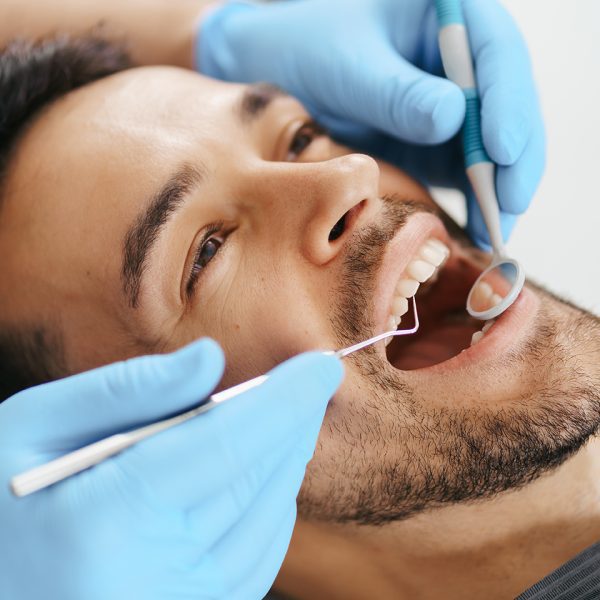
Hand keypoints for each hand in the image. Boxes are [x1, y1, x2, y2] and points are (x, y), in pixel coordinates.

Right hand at [0, 338, 342, 599]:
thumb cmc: (3, 502)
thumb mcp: (33, 427)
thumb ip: (126, 389)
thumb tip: (211, 360)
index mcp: (107, 520)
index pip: (226, 444)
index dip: (285, 399)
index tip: (323, 365)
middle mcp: (153, 577)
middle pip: (256, 479)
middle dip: (295, 421)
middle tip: (314, 380)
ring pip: (269, 519)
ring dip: (290, 458)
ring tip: (293, 416)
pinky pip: (258, 557)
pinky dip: (274, 503)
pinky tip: (269, 470)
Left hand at [197, 0, 544, 247]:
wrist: (281, 73)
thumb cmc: (311, 50)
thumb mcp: (348, 67)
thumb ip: (395, 92)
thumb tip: (453, 117)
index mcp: (448, 16)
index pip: (496, 52)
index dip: (508, 101)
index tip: (501, 147)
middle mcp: (461, 62)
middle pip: (508, 105)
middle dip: (515, 156)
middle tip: (509, 202)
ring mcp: (454, 105)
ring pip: (495, 146)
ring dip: (500, 188)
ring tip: (496, 230)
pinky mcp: (442, 142)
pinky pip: (468, 172)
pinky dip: (476, 201)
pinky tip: (478, 229)